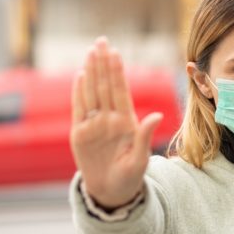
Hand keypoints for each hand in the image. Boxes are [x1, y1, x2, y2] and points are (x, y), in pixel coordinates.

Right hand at [70, 37, 162, 208]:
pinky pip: (79, 109)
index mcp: (126, 122)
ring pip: (92, 93)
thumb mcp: (140, 159)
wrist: (111, 192)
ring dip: (91, 72)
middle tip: (101, 41)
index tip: (115, 53)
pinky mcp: (80, 133)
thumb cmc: (130, 176)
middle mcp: (109, 119)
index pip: (120, 91)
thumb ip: (145, 136)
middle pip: (105, 86)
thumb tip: (154, 116)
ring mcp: (94, 124)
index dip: (117, 72)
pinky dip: (79, 92)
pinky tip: (80, 76)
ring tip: (91, 52)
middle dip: (103, 63)